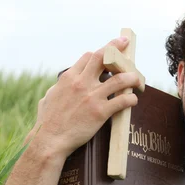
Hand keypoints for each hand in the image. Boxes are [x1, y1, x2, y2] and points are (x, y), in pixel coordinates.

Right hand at [34, 37, 140, 158]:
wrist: (50, 140)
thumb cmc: (47, 122)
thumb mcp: (48, 98)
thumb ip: (58, 88)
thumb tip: (59, 86)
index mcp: (69, 78)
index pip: (89, 57)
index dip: (101, 53)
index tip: (109, 53)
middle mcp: (81, 83)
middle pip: (103, 57)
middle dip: (117, 47)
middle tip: (125, 44)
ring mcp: (92, 97)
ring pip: (119, 79)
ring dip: (131, 77)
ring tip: (138, 79)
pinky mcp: (100, 112)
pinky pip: (122, 101)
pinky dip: (131, 99)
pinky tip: (133, 100)